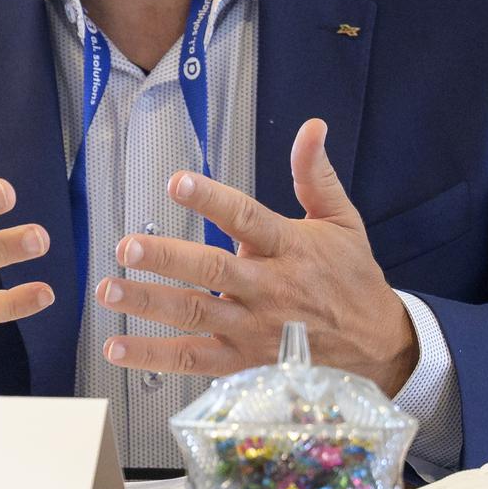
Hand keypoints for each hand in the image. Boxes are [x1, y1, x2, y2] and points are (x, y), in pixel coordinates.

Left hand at [95, 119, 417, 394]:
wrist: (378, 345)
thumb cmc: (352, 277)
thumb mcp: (342, 220)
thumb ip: (316, 174)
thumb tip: (311, 127)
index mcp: (289, 248)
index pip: (246, 219)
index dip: (211, 200)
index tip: (177, 182)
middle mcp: (267, 289)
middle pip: (212, 273)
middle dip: (166, 260)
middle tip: (127, 247)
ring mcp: (253, 329)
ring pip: (194, 316)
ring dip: (149, 304)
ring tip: (109, 290)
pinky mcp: (242, 361)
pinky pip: (193, 360)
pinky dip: (154, 356)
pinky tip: (117, 348)